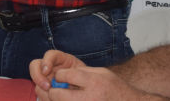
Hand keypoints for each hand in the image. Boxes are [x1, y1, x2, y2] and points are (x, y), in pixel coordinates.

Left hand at [31, 52, 156, 99]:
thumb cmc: (115, 88)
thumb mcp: (101, 73)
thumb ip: (82, 72)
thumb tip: (62, 74)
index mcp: (93, 82)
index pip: (65, 76)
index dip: (60, 75)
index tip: (62, 77)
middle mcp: (89, 98)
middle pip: (57, 95)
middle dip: (54, 90)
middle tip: (56, 89)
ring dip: (58, 100)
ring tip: (64, 96)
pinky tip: (71, 100)